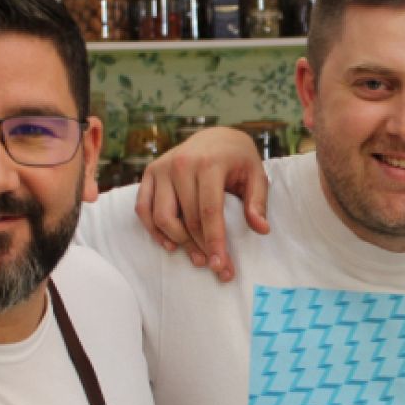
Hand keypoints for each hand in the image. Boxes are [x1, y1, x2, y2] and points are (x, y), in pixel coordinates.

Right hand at [135, 127, 270, 282]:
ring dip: (178, 242)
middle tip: (215, 268)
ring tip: (196, 258)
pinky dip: (153, 230)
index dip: (214, 241)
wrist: (215, 136)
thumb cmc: (238, 159)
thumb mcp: (256, 175)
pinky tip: (171, 244)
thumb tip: (261, 229)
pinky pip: (143, 208)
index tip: (220, 266)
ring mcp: (162, 168)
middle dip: (201, 248)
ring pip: (162, 216)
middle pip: (187, 218)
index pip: (209, 211)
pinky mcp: (150, 173)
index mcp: (210, 163)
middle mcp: (182, 164)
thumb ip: (257, 202)